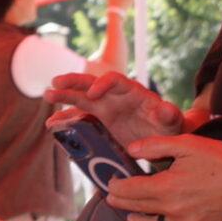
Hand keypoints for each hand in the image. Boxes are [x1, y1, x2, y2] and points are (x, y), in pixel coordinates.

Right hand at [44, 70, 183, 143]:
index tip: (92, 94)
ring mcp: (104, 109)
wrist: (163, 139)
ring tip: (47, 95)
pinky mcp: (98, 122)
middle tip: (55, 82)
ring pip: (80, 98)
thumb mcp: (174, 123)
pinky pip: (79, 118)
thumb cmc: (170, 128)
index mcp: (132, 92)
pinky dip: (66, 121)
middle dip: (74, 82)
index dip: (102, 84)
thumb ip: (171, 115)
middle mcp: (115, 97)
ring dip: (64, 97)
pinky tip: (52, 125)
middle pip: (91, 83)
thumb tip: (165, 108)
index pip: (115, 80)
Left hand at [103, 134, 221, 220]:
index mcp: (165, 188)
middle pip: (134, 209)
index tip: (111, 181)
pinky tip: (160, 217)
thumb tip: (130, 150)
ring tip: (131, 212)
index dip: (115, 186)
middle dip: (120, 201)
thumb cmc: (220, 159)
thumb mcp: (186, 144)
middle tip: (113, 195)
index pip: (127, 192)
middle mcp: (171, 211)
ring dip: (137, 217)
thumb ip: (154, 145)